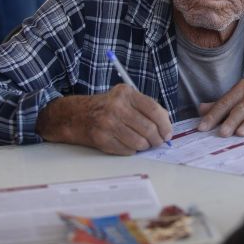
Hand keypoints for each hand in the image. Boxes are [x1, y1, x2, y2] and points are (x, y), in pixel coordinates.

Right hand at [37, 84, 172, 155]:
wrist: (75, 115)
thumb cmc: (106, 107)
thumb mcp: (125, 98)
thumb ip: (145, 107)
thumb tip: (166, 126)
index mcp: (126, 93)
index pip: (154, 110)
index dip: (165, 124)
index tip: (168, 133)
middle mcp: (116, 106)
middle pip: (148, 128)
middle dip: (157, 139)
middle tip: (158, 142)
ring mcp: (107, 123)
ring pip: (139, 142)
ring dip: (145, 146)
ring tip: (143, 144)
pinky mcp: (101, 138)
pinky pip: (126, 150)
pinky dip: (132, 151)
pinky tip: (128, 145)